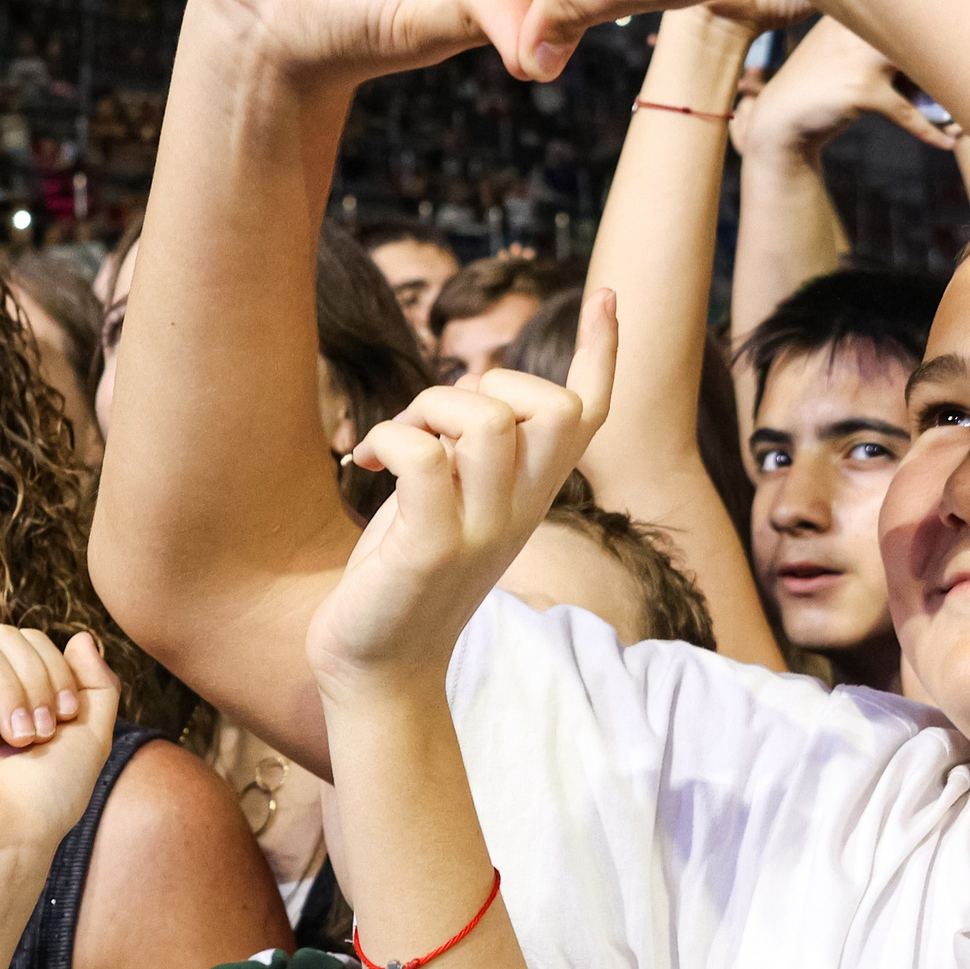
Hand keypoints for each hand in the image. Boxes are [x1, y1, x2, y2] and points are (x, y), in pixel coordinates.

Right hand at [0, 626, 118, 873]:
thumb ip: (95, 683)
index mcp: (5, 695)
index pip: (27, 641)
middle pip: (3, 635)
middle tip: (39, 731)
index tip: (66, 715)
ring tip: (15, 735)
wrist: (5, 841)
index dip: (54, 665)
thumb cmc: (45, 798)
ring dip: (7, 683)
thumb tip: (81, 636)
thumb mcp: (89, 734)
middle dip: (34, 675)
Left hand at [310, 289, 618, 687]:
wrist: (379, 674)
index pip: (590, 415)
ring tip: (393, 442)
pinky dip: (388, 438)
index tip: (607, 295)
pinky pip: (424, 455)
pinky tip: (361, 462)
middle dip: (493, 383)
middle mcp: (521, 510)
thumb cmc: (403, 582)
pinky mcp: (433, 547)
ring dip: (428, 407)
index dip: (602, 352)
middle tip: (435, 421)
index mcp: (532, 497)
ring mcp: (482, 530)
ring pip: (488, 420)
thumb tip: (464, 391)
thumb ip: (469, 456)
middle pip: (555, 406)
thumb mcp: (451, 508)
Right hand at [731, 17, 954, 162]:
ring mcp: (861, 58)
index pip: (908, 6)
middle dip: (957, 47)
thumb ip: (882, 46)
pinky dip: (930, 131)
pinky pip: (909, 114)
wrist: (781, 120)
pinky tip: (947, 143)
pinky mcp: (864, 91)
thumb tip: (936, 52)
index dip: (943, 13)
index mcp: (853, 11)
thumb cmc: (822, 88)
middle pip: (922, 32)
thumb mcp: (845, 54)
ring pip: (923, 71)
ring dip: (950, 94)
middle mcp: (857, 27)